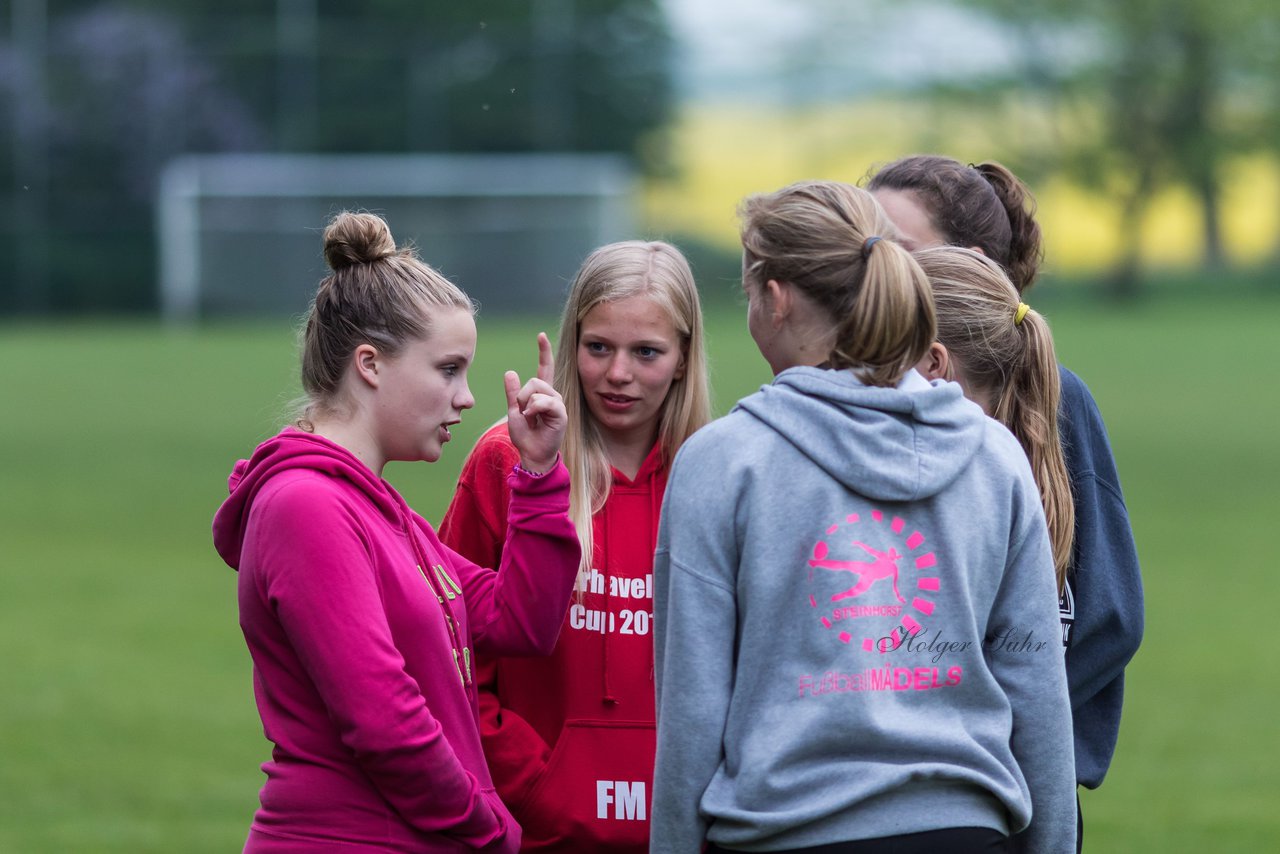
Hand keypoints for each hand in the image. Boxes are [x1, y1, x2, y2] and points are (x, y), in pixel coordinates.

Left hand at [505, 332, 566, 473]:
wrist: (532, 454)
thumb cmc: (525, 435)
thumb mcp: (514, 411)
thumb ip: (512, 393)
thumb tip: (510, 372)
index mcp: (541, 394)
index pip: (545, 368)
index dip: (544, 352)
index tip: (541, 335)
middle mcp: (552, 396)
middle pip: (534, 380)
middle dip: (521, 396)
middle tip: (523, 413)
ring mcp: (558, 403)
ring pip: (537, 390)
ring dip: (526, 404)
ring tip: (530, 419)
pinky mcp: (560, 413)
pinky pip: (544, 401)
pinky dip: (534, 409)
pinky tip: (534, 419)